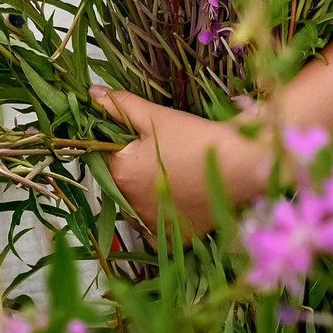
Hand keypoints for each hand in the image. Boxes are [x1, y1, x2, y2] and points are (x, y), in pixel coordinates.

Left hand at [90, 86, 263, 238]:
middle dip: (134, 170)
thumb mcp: (155, 117)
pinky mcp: (176, 239)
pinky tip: (181, 199)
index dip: (121, 145)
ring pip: (139, 207)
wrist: (241, 167)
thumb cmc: (195, 139)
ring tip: (175, 174)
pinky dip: (166, 216)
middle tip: (164, 154)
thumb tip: (91, 93)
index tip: (141, 138)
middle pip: (121, 183)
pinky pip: (161, 229)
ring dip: (148, 194)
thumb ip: (120, 106)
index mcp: (120, 173)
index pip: (104, 157)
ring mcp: (153, 226)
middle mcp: (130, 205)